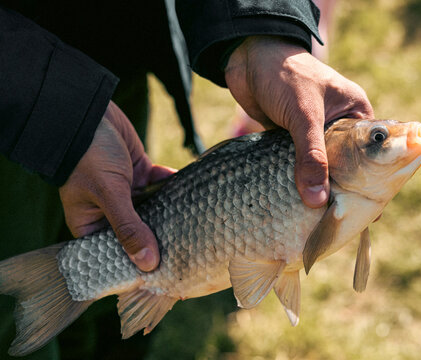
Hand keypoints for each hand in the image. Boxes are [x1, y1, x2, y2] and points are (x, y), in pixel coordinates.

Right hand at [59, 101, 175, 271]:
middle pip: (138, 235)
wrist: (88, 113)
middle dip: (160, 242)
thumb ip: (129, 227)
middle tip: (189, 255)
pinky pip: (161, 186)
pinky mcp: (139, 174)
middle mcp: (109, 213)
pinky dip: (173, 188)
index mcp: (90, 225)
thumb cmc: (89, 156)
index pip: (115, 254)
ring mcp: (126, 193)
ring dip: (171, 215)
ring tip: (196, 229)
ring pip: (154, 211)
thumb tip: (148, 263)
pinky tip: (192, 194)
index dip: (136, 266)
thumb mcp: (109, 194)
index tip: (163, 277)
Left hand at [224, 36, 373, 207]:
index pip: (371, 153)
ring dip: (316, 188)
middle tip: (341, 221)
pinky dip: (297, 180)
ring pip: (320, 167)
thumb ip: (311, 156)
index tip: (370, 212)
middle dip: (341, 191)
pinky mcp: (291, 138)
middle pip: (345, 166)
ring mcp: (314, 133)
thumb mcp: (305, 115)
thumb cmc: (286, 76)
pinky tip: (296, 201)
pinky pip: (298, 164)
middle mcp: (339, 125)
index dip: (370, 182)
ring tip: (318, 220)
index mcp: (356, 113)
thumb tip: (317, 200)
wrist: (248, 58)